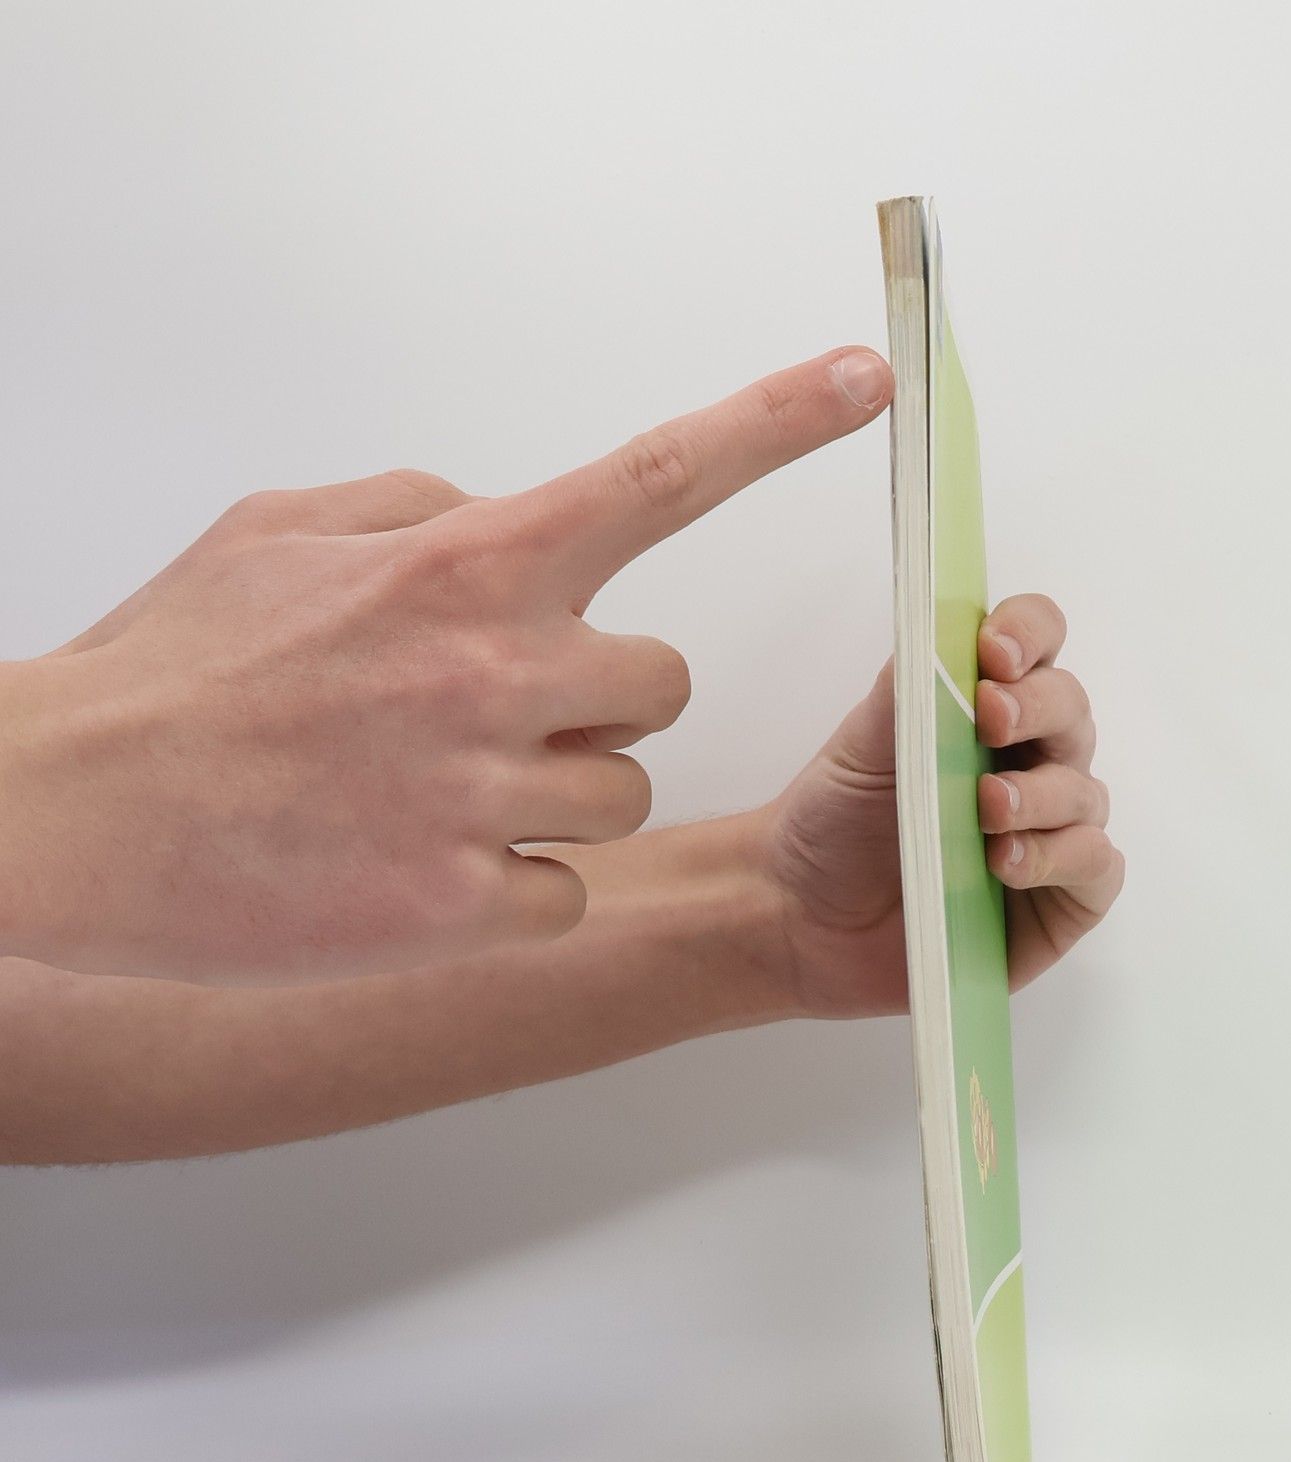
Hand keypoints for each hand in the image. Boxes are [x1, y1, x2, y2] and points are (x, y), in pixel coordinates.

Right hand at [0, 347, 894, 985]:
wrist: (61, 816)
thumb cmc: (171, 672)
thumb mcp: (278, 535)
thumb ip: (420, 512)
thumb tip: (509, 515)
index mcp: (459, 564)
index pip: (657, 474)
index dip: (774, 423)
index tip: (863, 380)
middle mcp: (492, 669)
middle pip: (661, 684)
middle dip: (602, 706)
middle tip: (493, 718)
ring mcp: (482, 792)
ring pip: (624, 795)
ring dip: (556, 798)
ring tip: (431, 795)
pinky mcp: (463, 904)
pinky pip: (566, 891)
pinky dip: (511, 888)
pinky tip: (415, 867)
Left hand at [762, 593, 1122, 1017]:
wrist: (801, 918)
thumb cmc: (835, 826)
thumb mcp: (860, 744)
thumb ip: (908, 685)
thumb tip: (944, 625)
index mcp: (988, 710)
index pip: (1038, 645)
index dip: (1028, 633)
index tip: (994, 651)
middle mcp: (1030, 763)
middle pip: (1071, 709)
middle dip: (1037, 707)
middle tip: (991, 718)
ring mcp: (1051, 832)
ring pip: (1085, 792)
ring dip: (1042, 793)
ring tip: (988, 809)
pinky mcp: (1059, 902)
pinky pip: (1098, 868)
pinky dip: (1061, 858)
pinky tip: (1008, 864)